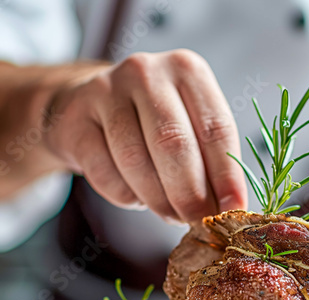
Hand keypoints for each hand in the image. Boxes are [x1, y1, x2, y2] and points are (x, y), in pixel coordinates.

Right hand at [43, 49, 246, 222]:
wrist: (85, 107)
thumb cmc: (149, 121)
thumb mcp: (188, 124)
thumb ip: (210, 159)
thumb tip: (230, 208)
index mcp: (187, 70)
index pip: (216, 127)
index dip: (227, 175)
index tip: (232, 210)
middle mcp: (147, 72)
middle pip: (174, 143)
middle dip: (190, 193)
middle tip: (197, 221)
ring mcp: (106, 92)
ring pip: (136, 160)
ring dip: (158, 199)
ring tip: (170, 214)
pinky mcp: (76, 120)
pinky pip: (105, 174)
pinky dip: (126, 197)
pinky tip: (137, 196)